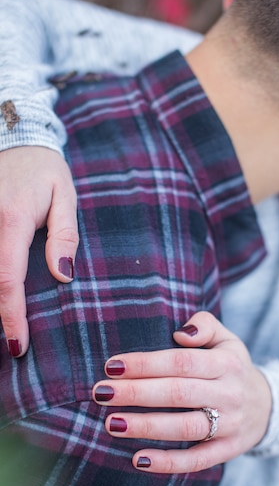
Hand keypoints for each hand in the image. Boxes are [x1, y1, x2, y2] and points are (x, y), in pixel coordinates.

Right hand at [0, 146, 77, 355]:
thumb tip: (63, 274)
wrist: (14, 138)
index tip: (17, 345)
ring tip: (4, 331)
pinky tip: (0, 296)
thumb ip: (65, 236)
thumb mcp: (65, 196)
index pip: (7, 280)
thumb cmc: (44, 170)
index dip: (11, 316)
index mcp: (11, 221)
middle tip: (12, 347)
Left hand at [92, 311, 271, 472]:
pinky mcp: (226, 451)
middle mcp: (230, 394)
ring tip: (112, 423)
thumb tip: (181, 334)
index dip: (146, 363)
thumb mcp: (228, 340)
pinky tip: (137, 459)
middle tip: (101, 393)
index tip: (112, 365)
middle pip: (179, 394)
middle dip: (137, 393)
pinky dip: (168, 463)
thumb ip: (205, 326)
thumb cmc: (233, 368)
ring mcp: (230, 425)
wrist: (269, 407)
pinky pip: (197, 461)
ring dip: (147, 427)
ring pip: (185, 428)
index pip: (182, 362)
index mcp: (227, 363)